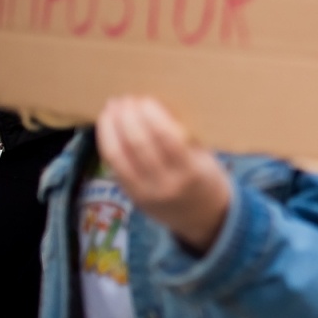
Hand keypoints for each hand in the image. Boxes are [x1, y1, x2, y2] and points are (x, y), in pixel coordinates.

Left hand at [96, 97, 231, 255]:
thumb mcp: (206, 157)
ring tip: (111, 108)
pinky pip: (114, 166)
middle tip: (125, 98)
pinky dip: (108, 143)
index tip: (146, 98)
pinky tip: (108, 128)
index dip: (151, 115)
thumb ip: (184, 137)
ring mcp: (145, 192)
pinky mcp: (131, 196)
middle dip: (127, 117)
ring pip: (118, 156)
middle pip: (137, 144)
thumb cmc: (208, 179)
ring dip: (111, 128)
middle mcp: (165, 184)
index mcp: (191, 171)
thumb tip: (157, 106)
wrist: (204, 219)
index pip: (165, 138)